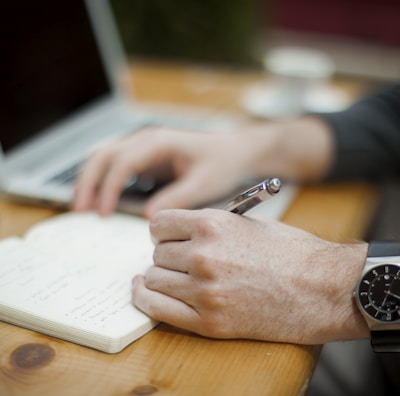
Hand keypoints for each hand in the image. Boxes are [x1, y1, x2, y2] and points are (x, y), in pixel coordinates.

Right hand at [73, 117, 333, 217]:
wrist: (236, 151)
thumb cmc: (223, 163)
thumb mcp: (204, 183)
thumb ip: (177, 198)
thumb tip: (148, 218)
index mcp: (160, 142)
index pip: (123, 162)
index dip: (108, 187)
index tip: (102, 213)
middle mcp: (147, 140)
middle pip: (104, 154)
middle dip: (88, 181)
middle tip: (80, 211)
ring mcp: (144, 146)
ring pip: (104, 156)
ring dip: (90, 179)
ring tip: (82, 207)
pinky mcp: (146, 157)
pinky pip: (115, 165)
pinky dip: (102, 180)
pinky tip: (100, 199)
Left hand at [132, 208, 368, 343]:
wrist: (323, 288)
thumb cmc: (291, 252)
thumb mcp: (248, 223)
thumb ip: (209, 225)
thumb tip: (180, 231)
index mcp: (213, 224)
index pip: (159, 224)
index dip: (163, 230)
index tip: (168, 237)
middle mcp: (203, 255)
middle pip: (157, 253)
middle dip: (167, 254)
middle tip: (181, 259)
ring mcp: (204, 291)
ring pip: (154, 279)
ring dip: (161, 276)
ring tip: (175, 276)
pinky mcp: (209, 322)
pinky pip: (157, 309)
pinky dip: (146, 299)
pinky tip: (146, 291)